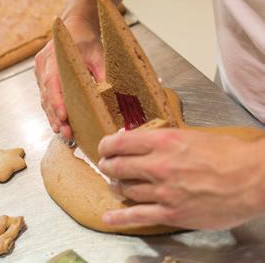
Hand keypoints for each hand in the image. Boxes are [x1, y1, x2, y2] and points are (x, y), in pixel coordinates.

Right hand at [35, 15, 104, 139]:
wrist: (74, 25)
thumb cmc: (85, 38)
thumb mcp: (97, 54)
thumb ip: (100, 73)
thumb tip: (108, 95)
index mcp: (52, 59)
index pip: (52, 85)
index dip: (56, 103)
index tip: (63, 118)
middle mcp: (42, 67)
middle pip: (46, 97)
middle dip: (56, 117)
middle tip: (67, 134)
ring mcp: (40, 72)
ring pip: (44, 100)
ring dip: (53, 117)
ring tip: (64, 133)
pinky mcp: (43, 77)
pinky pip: (46, 97)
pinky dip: (53, 110)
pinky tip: (60, 123)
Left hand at [98, 128, 264, 229]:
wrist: (253, 178)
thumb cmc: (226, 153)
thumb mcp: (189, 135)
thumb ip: (160, 139)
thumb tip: (136, 141)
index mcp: (162, 142)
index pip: (120, 143)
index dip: (106, 145)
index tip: (104, 148)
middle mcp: (158, 165)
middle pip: (117, 166)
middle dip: (107, 165)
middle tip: (106, 165)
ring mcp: (163, 191)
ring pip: (125, 189)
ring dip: (116, 185)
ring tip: (115, 183)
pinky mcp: (171, 213)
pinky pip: (137, 216)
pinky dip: (119, 217)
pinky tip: (108, 217)